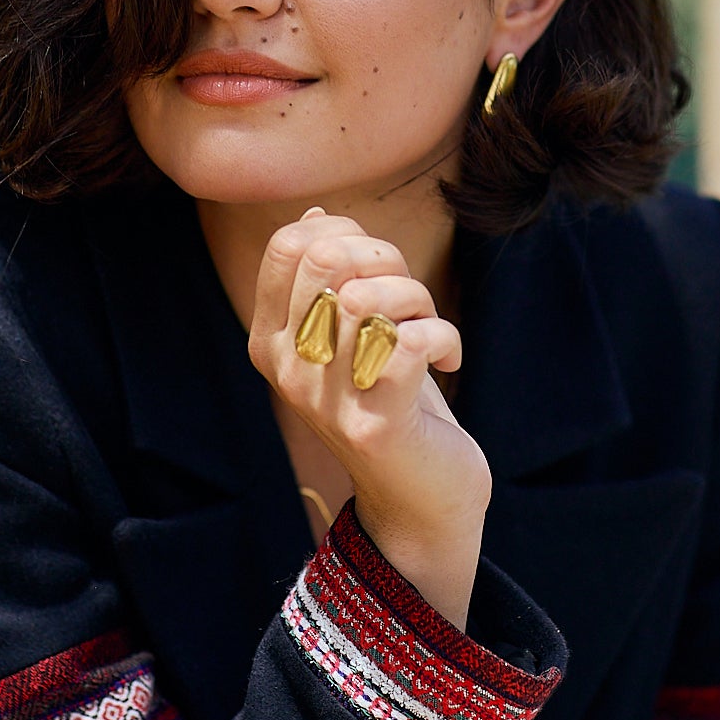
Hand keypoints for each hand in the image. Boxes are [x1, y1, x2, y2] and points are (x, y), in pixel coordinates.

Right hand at [247, 207, 490, 626]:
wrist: (419, 502)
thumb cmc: (389, 405)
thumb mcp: (347, 338)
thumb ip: (326, 281)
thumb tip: (314, 217)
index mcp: (271, 341)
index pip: (291, 245)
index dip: (346, 232)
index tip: (376, 266)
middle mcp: (288, 370)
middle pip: (327, 259)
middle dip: (385, 258)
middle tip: (408, 296)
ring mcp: (327, 399)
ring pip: (369, 295)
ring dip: (418, 298)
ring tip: (427, 328)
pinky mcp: (375, 425)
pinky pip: (409, 340)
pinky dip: (443, 335)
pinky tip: (448, 358)